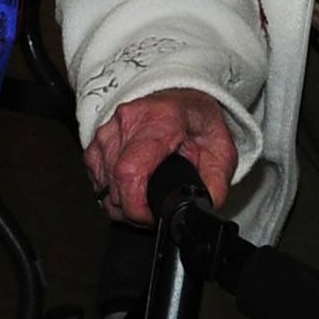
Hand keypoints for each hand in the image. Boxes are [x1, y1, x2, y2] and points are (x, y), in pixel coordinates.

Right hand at [85, 89, 235, 225]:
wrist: (181, 101)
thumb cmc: (198, 122)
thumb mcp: (222, 152)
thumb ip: (213, 183)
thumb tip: (199, 210)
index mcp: (160, 122)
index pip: (130, 171)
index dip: (136, 205)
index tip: (150, 216)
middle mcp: (128, 122)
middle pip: (115, 184)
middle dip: (134, 209)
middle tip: (155, 209)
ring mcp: (108, 130)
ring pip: (104, 186)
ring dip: (122, 202)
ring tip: (145, 196)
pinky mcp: (96, 141)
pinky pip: (97, 179)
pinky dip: (112, 191)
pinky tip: (131, 187)